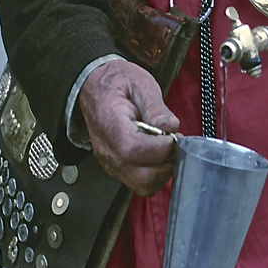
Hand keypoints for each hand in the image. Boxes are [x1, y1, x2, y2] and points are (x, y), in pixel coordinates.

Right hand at [78, 58, 179, 195]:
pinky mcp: (115, 167)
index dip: (160, 148)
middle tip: (175, 144)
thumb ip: (156, 107)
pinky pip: (137, 182)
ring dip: (162, 172)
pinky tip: (158, 153)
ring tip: (167, 148)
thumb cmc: (117, 82)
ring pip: (141, 185)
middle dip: (166, 165)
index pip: (134, 150)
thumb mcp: (139, 83)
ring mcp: (109, 162)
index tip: (174, 137)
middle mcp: (107, 150)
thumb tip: (171, 127)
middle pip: (140, 178)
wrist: (93, 85)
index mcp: (111, 124)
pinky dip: (154, 174)